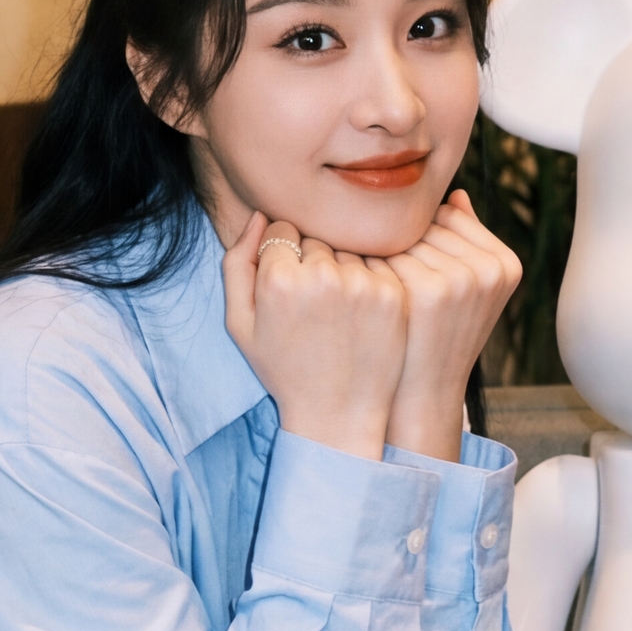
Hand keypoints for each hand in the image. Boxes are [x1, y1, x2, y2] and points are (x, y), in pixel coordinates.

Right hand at [222, 213, 407, 460]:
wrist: (337, 414)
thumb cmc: (284, 369)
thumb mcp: (240, 324)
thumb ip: (237, 263)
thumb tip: (258, 216)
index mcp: (280, 279)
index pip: (281, 230)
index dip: (282, 259)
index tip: (289, 291)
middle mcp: (323, 276)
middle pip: (317, 236)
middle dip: (313, 262)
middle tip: (315, 307)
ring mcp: (362, 284)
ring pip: (349, 249)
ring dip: (344, 269)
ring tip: (339, 314)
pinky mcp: (394, 295)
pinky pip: (378, 266)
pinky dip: (370, 283)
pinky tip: (361, 317)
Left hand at [381, 193, 520, 461]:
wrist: (418, 397)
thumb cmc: (432, 343)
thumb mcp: (462, 295)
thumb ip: (461, 244)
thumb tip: (454, 196)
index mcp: (506, 263)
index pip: (448, 218)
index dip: (416, 239)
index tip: (399, 266)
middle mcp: (491, 268)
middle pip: (425, 226)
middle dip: (395, 242)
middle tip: (371, 268)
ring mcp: (463, 278)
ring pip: (402, 237)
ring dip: (374, 249)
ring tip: (357, 276)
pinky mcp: (431, 291)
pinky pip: (385, 255)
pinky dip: (364, 267)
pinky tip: (351, 286)